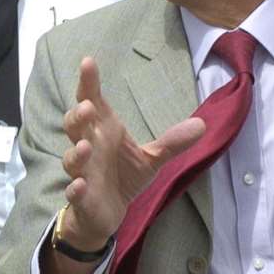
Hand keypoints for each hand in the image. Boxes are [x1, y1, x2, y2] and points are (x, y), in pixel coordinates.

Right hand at [58, 56, 205, 249]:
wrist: (107, 212)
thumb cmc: (123, 176)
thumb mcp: (151, 158)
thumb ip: (172, 143)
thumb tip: (202, 125)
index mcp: (103, 131)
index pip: (91, 101)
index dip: (88, 82)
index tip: (89, 61)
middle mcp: (88, 146)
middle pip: (74, 126)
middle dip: (78, 116)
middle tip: (88, 108)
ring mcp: (82, 172)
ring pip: (72, 158)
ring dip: (76, 153)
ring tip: (86, 147)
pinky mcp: (81, 196)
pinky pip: (74, 191)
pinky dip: (75, 188)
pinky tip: (80, 185)